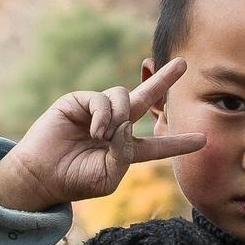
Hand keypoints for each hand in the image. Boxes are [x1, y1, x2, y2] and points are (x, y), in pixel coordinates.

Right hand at [0, 61, 205, 209]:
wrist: (42, 175)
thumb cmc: (75, 181)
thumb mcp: (109, 176)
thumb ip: (125, 153)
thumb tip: (127, 123)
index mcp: (125, 150)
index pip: (157, 145)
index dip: (178, 143)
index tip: (203, 140)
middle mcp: (115, 127)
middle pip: (147, 102)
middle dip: (164, 81)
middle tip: (184, 64)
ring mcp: (97, 112)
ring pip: (125, 97)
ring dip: (120, 116)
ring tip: (103, 136)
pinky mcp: (80, 101)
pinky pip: (104, 98)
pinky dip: (104, 115)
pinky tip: (95, 130)